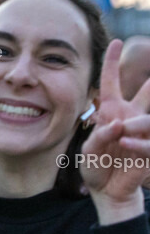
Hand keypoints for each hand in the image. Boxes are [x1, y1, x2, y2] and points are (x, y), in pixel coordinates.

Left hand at [81, 39, 149, 219]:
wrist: (107, 191)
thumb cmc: (96, 166)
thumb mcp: (89, 151)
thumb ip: (100, 137)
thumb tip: (119, 125)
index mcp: (112, 111)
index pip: (112, 82)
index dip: (112, 62)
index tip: (116, 42)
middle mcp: (130, 117)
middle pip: (147, 91)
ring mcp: (143, 132)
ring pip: (149, 118)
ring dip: (138, 124)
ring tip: (124, 133)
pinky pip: (149, 142)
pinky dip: (138, 145)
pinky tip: (126, 148)